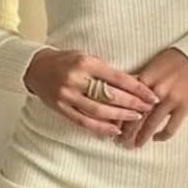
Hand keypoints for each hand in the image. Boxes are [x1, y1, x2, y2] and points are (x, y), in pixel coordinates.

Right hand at [24, 48, 159, 138]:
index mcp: (86, 62)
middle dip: (132, 103)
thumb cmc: (66, 60)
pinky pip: (83, 121)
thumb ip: (105, 70)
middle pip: (109, 95)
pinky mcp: (61, 108)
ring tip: (135, 118)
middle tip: (148, 108)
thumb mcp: (86, 57)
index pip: (117, 77)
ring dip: (119, 116)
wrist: (37, 67)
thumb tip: (132, 84)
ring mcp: (67, 95)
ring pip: (98, 110)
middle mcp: (76, 78)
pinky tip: (114, 130)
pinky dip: (100, 128)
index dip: (136, 87)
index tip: (150, 94)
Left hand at [112, 48, 187, 149]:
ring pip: (151, 125)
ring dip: (141, 137)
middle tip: (119, 141)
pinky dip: (162, 136)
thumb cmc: (174, 59)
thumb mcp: (152, 65)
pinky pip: (170, 128)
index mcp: (146, 78)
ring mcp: (171, 100)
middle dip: (126, 131)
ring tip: (134, 145)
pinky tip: (156, 138)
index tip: (111, 125)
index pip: (126, 102)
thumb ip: (140, 80)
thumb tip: (123, 94)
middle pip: (136, 116)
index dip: (117, 115)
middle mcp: (156, 91)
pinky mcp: (185, 107)